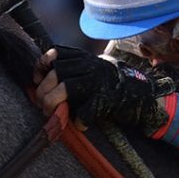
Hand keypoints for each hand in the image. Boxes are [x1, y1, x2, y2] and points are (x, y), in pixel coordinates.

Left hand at [34, 46, 174, 130]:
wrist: (141, 94)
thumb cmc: (108, 86)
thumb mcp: (89, 71)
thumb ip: (69, 71)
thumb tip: (39, 85)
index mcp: (84, 58)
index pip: (55, 53)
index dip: (42, 65)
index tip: (37, 79)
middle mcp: (90, 66)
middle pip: (56, 73)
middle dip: (43, 91)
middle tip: (42, 105)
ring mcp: (98, 81)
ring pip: (66, 88)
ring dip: (53, 102)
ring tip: (52, 114)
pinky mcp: (106, 99)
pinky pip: (86, 110)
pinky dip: (79, 120)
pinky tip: (79, 124)